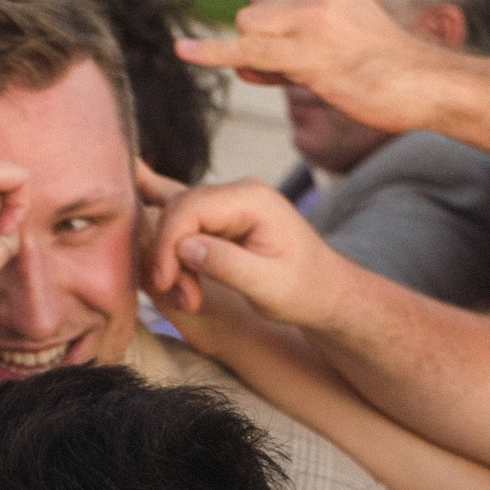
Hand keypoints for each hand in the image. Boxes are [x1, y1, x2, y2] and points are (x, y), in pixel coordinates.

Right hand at [143, 169, 349, 326]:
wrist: (325, 291)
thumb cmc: (304, 290)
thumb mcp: (268, 286)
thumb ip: (226, 264)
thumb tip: (183, 247)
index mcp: (253, 200)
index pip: (190, 208)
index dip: (167, 245)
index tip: (164, 284)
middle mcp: (239, 191)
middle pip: (178, 211)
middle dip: (169, 257)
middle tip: (182, 298)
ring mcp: (230, 201)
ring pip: (177, 220)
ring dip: (172, 261)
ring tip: (188, 297)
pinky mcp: (222, 217)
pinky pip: (185, 223)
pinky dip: (174, 248)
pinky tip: (175, 264)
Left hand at [175, 0, 445, 130]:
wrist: (419, 83)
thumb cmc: (376, 68)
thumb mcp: (330, 38)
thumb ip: (284, 42)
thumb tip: (236, 62)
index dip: (268, 30)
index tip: (302, 51)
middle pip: (249, 16)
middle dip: (261, 47)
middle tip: (307, 66)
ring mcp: (309, 16)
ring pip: (246, 34)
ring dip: (259, 64)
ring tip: (311, 73)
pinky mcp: (304, 51)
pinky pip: (244, 52)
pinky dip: (211, 54)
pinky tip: (185, 52)